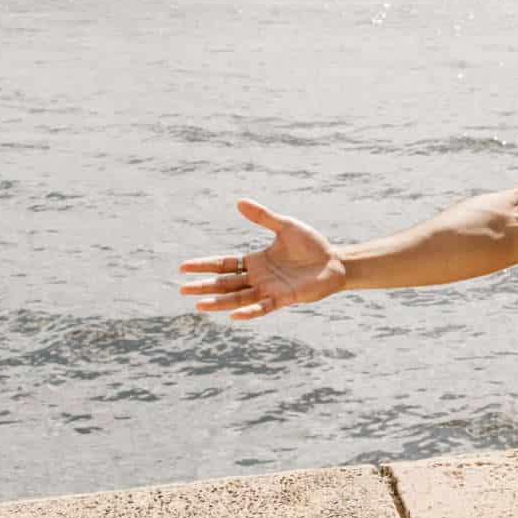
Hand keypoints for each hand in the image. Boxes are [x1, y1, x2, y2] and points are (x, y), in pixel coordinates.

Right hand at [179, 199, 347, 319]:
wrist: (335, 261)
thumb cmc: (311, 245)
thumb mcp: (285, 226)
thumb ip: (263, 217)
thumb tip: (239, 202)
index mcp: (255, 261)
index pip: (224, 265)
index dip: (204, 266)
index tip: (183, 266)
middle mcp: (258, 278)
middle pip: (225, 283)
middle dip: (204, 286)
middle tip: (182, 289)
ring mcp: (269, 289)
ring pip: (238, 298)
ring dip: (219, 302)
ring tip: (199, 305)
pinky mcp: (283, 298)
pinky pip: (262, 307)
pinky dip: (248, 312)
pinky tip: (234, 315)